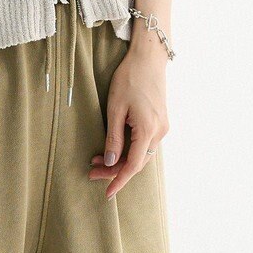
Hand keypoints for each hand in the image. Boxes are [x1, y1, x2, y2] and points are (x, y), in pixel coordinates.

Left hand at [89, 31, 169, 199]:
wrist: (149, 58)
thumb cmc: (129, 78)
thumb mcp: (115, 108)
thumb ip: (113, 137)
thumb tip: (110, 161)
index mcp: (149, 130)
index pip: (133, 165)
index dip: (119, 181)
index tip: (107, 194)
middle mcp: (160, 132)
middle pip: (137, 162)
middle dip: (114, 170)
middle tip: (91, 171)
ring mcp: (162, 127)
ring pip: (141, 154)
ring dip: (120, 159)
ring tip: (96, 160)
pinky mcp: (160, 121)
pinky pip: (145, 143)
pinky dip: (129, 149)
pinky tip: (113, 148)